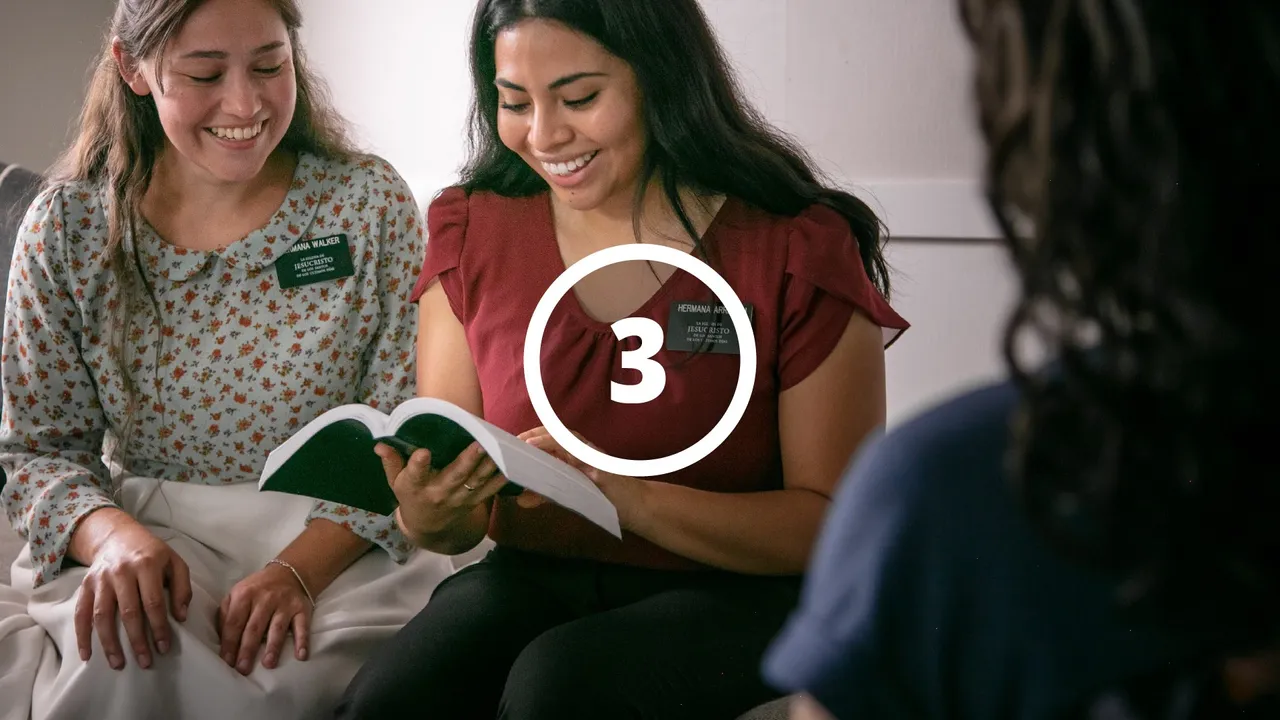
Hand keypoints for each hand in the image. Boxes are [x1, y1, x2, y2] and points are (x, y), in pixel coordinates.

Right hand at [72, 515, 191, 670]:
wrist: (118, 536)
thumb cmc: (152, 553)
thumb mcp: (175, 563)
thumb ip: (182, 588)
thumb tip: (181, 617)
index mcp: (147, 565)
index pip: (153, 602)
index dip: (159, 627)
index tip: (164, 648)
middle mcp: (121, 572)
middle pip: (128, 612)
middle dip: (137, 640)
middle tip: (145, 662)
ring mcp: (100, 579)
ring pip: (102, 616)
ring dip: (109, 643)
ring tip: (118, 664)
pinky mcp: (85, 586)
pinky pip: (81, 613)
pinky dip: (82, 636)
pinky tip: (87, 655)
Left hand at [217, 562, 311, 674]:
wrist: (288, 572)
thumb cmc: (257, 589)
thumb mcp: (236, 594)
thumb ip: (226, 614)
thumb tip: (222, 641)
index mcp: (245, 595)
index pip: (235, 622)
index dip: (230, 643)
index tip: (226, 662)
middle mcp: (265, 599)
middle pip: (254, 627)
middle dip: (248, 649)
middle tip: (243, 669)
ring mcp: (284, 604)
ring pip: (277, 627)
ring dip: (273, 646)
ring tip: (268, 664)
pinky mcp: (301, 608)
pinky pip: (302, 626)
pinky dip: (302, 640)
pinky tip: (301, 655)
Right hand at [378, 442, 506, 542]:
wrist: (428, 526)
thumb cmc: (410, 496)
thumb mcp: (395, 481)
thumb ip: (391, 462)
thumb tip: (380, 444)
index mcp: (415, 486)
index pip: (415, 474)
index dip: (418, 464)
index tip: (423, 452)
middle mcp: (438, 493)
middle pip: (454, 476)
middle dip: (467, 460)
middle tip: (478, 444)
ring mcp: (459, 498)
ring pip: (477, 481)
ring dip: (489, 465)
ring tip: (499, 448)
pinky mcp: (473, 501)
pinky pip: (490, 490)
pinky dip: (501, 478)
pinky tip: (510, 465)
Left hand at [519, 427, 648, 530]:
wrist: (635, 506)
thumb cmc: (605, 499)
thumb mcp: (569, 496)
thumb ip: (546, 496)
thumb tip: (521, 499)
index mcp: (574, 455)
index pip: (550, 439)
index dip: (530, 437)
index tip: (510, 443)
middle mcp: (581, 450)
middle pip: (553, 433)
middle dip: (531, 434)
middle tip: (511, 441)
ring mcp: (590, 454)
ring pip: (563, 437)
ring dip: (541, 437)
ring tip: (522, 442)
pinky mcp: (596, 462)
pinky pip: (575, 449)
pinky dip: (556, 446)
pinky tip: (540, 449)